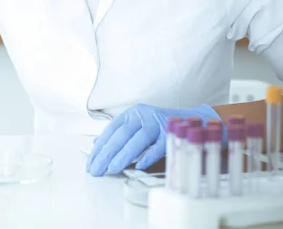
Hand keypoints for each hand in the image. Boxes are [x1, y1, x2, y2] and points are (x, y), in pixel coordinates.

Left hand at [86, 103, 221, 176]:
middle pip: (121, 135)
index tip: (91, 162)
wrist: (192, 121)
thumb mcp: (137, 126)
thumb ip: (119, 135)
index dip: (100, 147)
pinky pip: (158, 146)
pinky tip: (137, 166)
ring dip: (123, 157)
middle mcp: (143, 115)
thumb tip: (96, 146)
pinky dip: (148, 156)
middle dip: (106, 154)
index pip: (111, 130)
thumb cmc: (159, 127)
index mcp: (132, 113)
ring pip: (137, 140)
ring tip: (111, 170)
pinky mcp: (171, 132)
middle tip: (96, 170)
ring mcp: (157, 123)